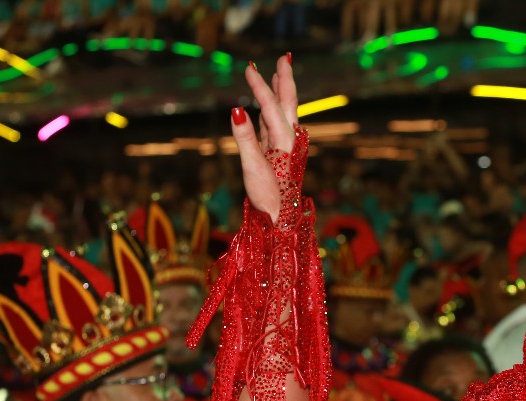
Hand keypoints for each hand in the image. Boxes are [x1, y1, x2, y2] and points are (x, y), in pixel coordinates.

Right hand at [229, 55, 299, 222]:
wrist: (280, 217)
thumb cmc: (268, 196)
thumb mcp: (253, 168)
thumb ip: (245, 138)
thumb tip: (236, 109)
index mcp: (285, 141)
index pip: (270, 107)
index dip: (259, 87)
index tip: (249, 68)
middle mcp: (289, 140)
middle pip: (288, 102)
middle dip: (285, 79)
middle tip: (284, 58)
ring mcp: (285, 145)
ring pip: (283, 111)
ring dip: (280, 91)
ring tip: (278, 74)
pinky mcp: (279, 152)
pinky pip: (275, 124)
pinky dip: (271, 109)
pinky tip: (266, 105)